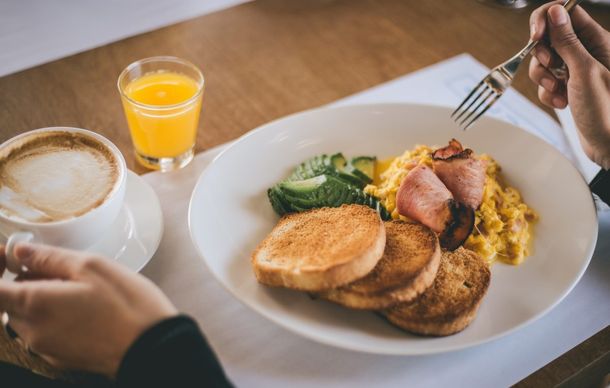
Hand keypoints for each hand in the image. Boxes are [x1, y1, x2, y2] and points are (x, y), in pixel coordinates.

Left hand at [0, 243, 176, 376]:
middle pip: (10, 302)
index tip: (12, 257)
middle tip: (57, 268)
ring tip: (77, 289)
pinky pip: (46, 332)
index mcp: (35, 303)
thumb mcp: (92, 266)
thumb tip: (22, 251)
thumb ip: (49, 257)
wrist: (152, 347)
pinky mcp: (61, 358)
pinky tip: (85, 309)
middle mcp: (33, 331)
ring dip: (41, 300)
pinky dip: (55, 317)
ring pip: (28, 317)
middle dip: (25, 281)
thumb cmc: (127, 306)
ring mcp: (47, 348)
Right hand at [529, 2, 609, 168]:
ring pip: (544, 62)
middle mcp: (587, 52)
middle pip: (550, 37)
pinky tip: (561, 103)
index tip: (534, 36)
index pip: (566, 12)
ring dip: (543, 78)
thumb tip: (555, 11)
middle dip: (542, 55)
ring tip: (558, 92)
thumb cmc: (606, 111)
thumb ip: (568, 41)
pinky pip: (547, 82)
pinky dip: (548, 93)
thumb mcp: (584, 72)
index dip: (546, 19)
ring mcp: (576, 70)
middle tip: (552, 69)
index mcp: (598, 41)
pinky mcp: (568, 87)